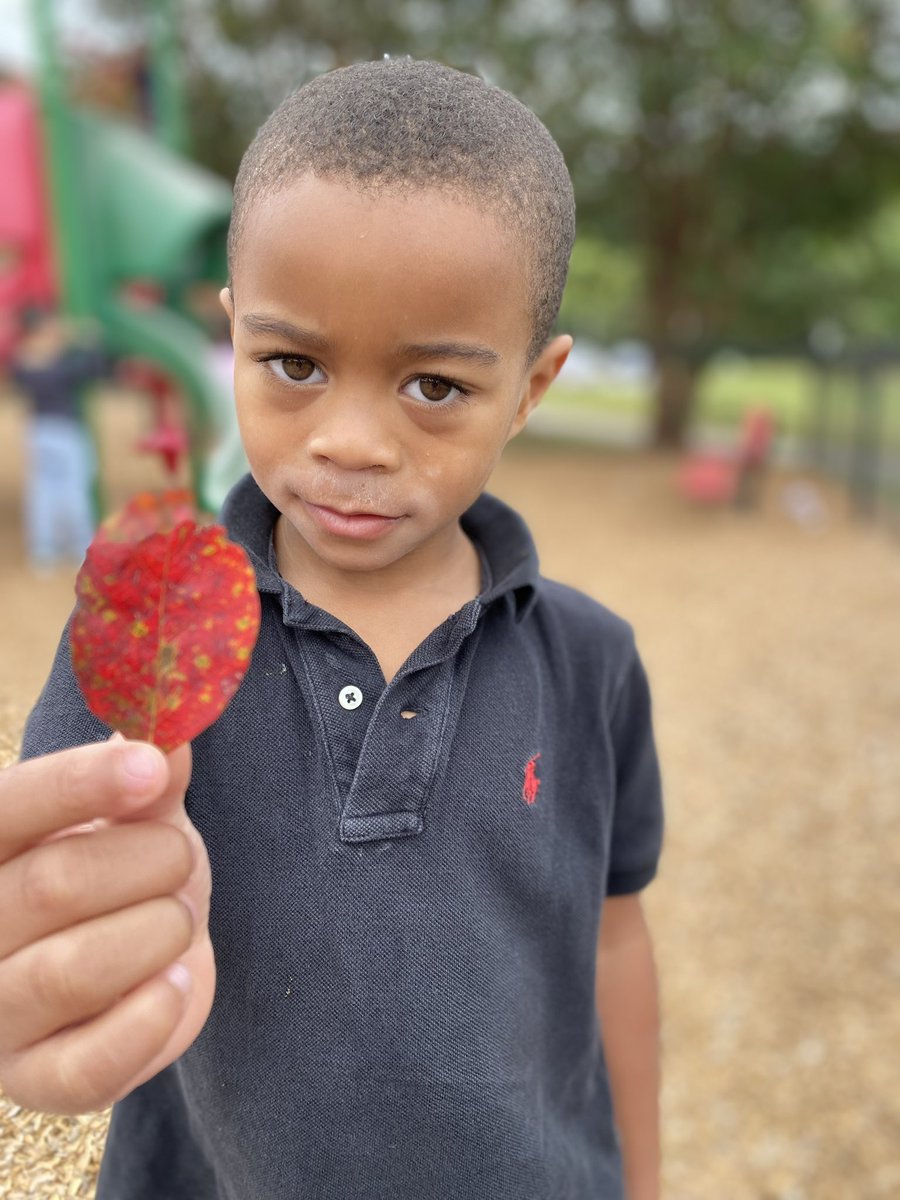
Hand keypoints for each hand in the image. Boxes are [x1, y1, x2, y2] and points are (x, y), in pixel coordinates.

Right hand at [0, 737, 214, 1113]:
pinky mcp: (34, 1080)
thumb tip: (168, 737)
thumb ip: (148, 778)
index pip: (8, 806)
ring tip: (177, 918)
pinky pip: (89, 1066)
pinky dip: (153, 1017)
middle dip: (148, 861)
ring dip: (158, 932)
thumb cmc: (126, 871)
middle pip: (54, 884)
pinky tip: (177, 981)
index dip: (80, 783)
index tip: (152, 768)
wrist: (139, 963)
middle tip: (179, 856)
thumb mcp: (136, 814)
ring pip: (72, 971)